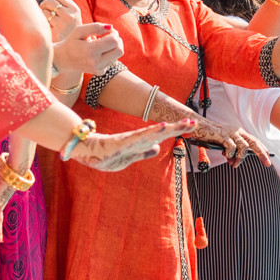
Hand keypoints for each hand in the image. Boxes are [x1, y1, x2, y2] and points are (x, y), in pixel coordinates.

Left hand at [41, 0, 82, 40]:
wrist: (74, 50)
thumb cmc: (68, 32)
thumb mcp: (72, 18)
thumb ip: (64, 7)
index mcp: (75, 9)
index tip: (50, 4)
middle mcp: (70, 14)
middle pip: (50, 1)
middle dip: (44, 4)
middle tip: (44, 11)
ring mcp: (63, 23)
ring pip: (46, 9)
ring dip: (43, 13)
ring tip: (46, 20)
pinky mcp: (56, 31)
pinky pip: (44, 19)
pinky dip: (42, 21)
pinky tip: (47, 27)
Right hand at [53, 20, 121, 77]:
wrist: (62, 60)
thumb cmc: (71, 42)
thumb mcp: (79, 31)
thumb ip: (95, 27)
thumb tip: (111, 27)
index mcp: (90, 51)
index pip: (114, 41)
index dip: (114, 33)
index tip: (107, 30)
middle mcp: (96, 62)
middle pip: (120, 50)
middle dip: (117, 40)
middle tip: (108, 35)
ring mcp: (99, 69)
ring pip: (117, 55)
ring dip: (114, 46)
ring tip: (102, 42)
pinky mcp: (100, 72)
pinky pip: (112, 60)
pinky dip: (108, 53)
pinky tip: (98, 51)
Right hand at [68, 118, 196, 172]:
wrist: (85, 152)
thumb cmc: (106, 154)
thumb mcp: (129, 156)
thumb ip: (143, 152)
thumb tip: (156, 148)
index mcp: (140, 142)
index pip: (162, 135)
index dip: (176, 130)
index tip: (191, 126)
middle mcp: (138, 139)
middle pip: (161, 132)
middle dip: (177, 128)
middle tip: (194, 122)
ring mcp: (130, 140)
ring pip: (152, 133)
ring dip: (168, 129)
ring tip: (181, 124)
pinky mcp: (122, 143)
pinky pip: (139, 138)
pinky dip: (151, 132)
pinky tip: (161, 128)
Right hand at [184, 117, 270, 167]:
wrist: (199, 127)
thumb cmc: (211, 136)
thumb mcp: (224, 144)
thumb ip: (231, 152)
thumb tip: (235, 162)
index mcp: (239, 132)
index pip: (254, 140)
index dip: (262, 149)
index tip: (268, 157)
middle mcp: (237, 131)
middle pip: (254, 143)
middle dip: (262, 154)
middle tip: (267, 163)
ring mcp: (231, 133)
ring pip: (244, 147)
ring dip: (240, 158)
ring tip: (234, 165)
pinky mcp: (223, 135)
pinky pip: (232, 147)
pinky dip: (231, 154)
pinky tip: (226, 157)